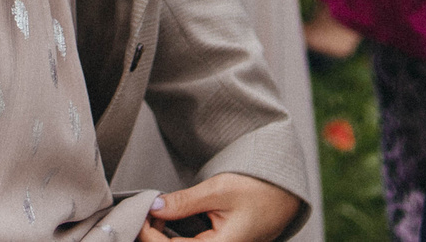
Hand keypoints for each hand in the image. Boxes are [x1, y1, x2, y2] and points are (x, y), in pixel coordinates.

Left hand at [145, 172, 304, 240]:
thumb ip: (186, 201)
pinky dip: (174, 235)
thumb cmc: (260, 189)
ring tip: (152, 216)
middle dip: (153, 236)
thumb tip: (155, 207)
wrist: (286, 193)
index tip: (140, 214)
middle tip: (143, 213)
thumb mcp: (220, 190)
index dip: (150, 235)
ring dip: (162, 236)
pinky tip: (167, 221)